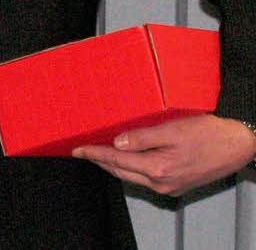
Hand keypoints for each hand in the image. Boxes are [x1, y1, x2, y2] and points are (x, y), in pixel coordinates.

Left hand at [72, 114, 255, 195]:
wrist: (239, 145)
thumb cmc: (210, 134)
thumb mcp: (172, 130)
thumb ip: (142, 138)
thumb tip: (117, 144)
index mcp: (158, 168)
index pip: (116, 161)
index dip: (95, 154)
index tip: (77, 149)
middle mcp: (162, 182)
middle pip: (121, 171)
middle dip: (100, 161)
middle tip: (83, 151)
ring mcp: (170, 186)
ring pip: (133, 176)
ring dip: (115, 165)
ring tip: (100, 154)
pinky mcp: (177, 184)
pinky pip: (146, 177)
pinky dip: (132, 168)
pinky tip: (128, 159)